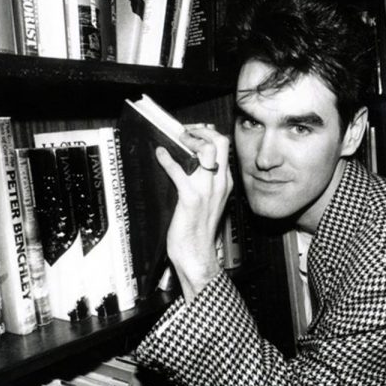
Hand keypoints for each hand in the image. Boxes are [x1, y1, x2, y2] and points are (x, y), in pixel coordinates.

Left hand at [155, 124, 232, 302]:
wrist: (197, 255)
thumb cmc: (198, 232)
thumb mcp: (208, 203)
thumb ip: (204, 184)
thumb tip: (188, 165)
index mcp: (225, 184)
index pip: (224, 149)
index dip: (208, 135)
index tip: (193, 132)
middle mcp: (220, 184)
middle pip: (221, 143)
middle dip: (202, 131)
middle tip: (186, 132)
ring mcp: (208, 190)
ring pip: (207, 150)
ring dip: (190, 140)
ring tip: (178, 140)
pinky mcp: (191, 198)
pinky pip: (179, 171)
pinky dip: (167, 159)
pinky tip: (160, 155)